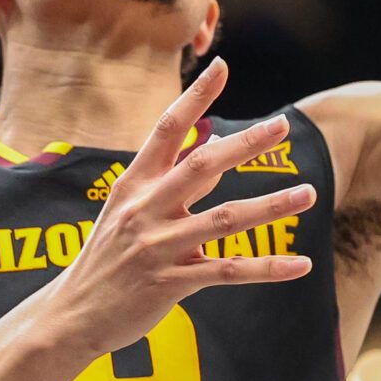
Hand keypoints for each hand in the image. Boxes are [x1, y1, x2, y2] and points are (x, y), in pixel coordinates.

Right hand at [35, 59, 316, 358]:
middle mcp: (145, 209)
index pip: (166, 129)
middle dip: (245, 144)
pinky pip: (228, 272)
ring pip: (225, 219)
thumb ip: (170, 182)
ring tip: (308, 193)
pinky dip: (267, 267)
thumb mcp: (128, 211)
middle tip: (281, 126)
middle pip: (202, 166)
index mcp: (133, 185)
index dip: (194, 96)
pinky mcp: (169, 283)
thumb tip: (217, 151)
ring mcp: (157, 247)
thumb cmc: (106, 258)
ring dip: (271, 205)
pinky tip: (301, 265)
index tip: (221, 66)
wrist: (72, 314)